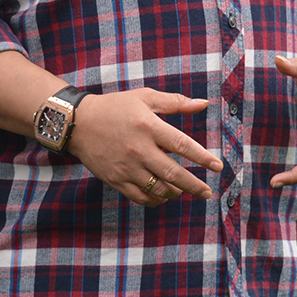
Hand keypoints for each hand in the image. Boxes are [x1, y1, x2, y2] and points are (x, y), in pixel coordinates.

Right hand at [67, 89, 221, 206]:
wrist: (78, 123)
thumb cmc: (115, 107)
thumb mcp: (144, 97)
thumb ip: (175, 102)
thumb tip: (204, 104)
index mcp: (148, 126)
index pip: (182, 145)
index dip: (202, 158)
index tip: (218, 167)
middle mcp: (139, 149)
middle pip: (173, 173)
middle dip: (195, 186)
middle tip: (208, 192)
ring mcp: (127, 167)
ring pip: (158, 188)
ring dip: (176, 192)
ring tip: (185, 190)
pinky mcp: (116, 180)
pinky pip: (141, 197)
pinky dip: (156, 199)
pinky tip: (164, 195)